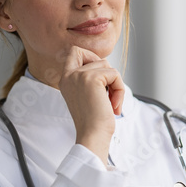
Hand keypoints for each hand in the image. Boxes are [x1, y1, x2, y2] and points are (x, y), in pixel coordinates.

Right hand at [58, 47, 123, 166]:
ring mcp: (78, 75)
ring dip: (116, 85)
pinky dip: (120, 90)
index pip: (75, 51)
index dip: (91, 58)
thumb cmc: (94, 121)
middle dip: (109, 74)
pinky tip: (114, 106)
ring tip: (111, 103)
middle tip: (108, 94)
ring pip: (108, 66)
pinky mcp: (90, 78)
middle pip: (97, 58)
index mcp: (66, 79)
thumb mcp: (88, 95)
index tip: (101, 79)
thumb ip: (91, 78)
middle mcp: (69, 75)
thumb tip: (105, 63)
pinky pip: (115, 75)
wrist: (92, 135)